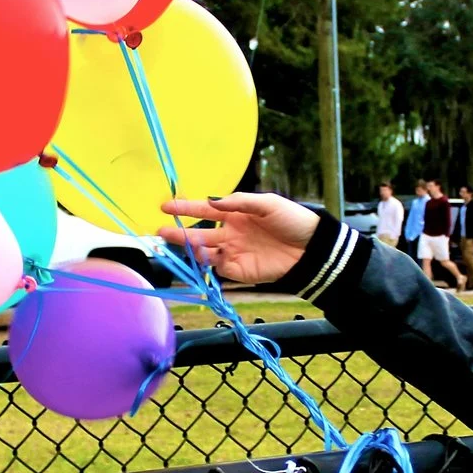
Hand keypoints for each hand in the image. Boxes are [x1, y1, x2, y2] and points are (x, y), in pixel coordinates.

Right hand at [155, 194, 320, 286]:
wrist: (312, 248)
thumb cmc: (292, 220)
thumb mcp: (267, 204)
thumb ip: (239, 202)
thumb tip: (212, 200)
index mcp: (235, 214)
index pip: (204, 210)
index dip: (185, 208)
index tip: (164, 206)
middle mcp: (230, 234)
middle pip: (198, 234)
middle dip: (178, 233)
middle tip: (160, 232)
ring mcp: (234, 253)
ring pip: (204, 253)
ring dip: (191, 249)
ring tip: (183, 244)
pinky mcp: (240, 271)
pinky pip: (219, 269)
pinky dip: (210, 264)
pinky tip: (207, 257)